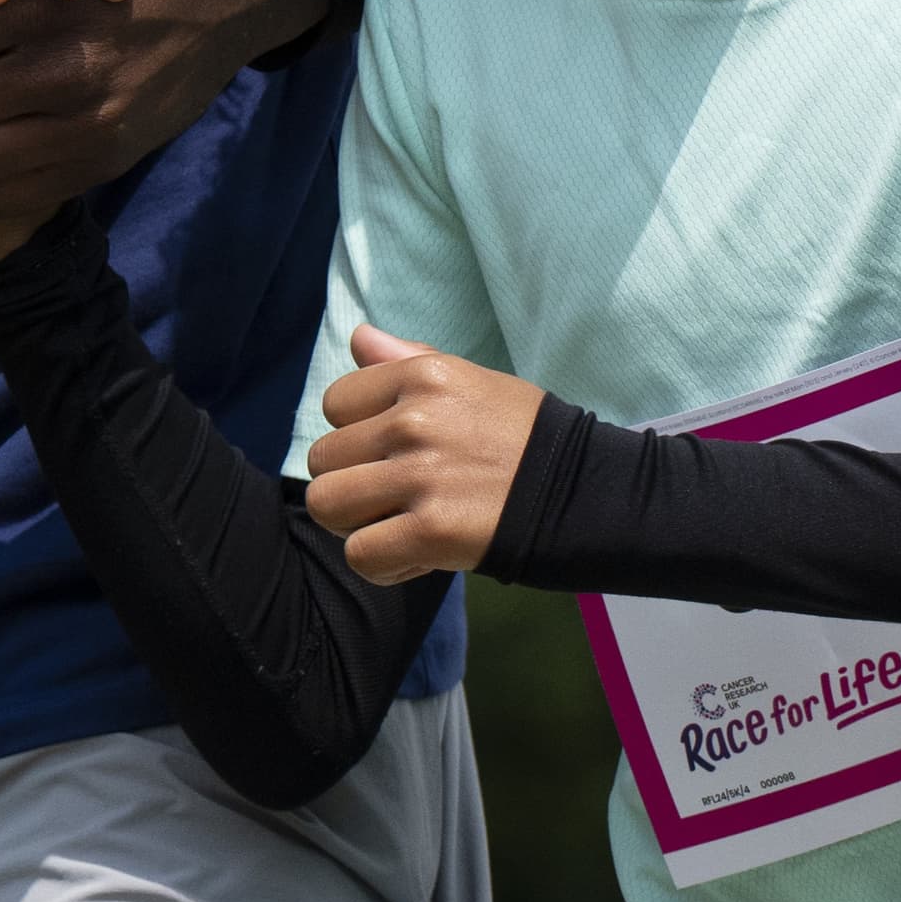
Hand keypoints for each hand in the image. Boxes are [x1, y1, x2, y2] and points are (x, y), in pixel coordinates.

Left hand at [302, 325, 545, 580]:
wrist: (577, 490)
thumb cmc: (520, 435)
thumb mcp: (470, 380)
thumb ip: (408, 360)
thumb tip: (356, 337)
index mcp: (424, 376)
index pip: (336, 402)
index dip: (355, 432)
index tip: (389, 451)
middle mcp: (415, 420)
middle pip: (323, 459)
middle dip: (350, 481)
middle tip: (392, 495)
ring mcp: (420, 476)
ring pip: (327, 505)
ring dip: (355, 523)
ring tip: (393, 523)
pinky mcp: (431, 531)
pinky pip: (360, 555)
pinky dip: (382, 564)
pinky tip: (413, 554)